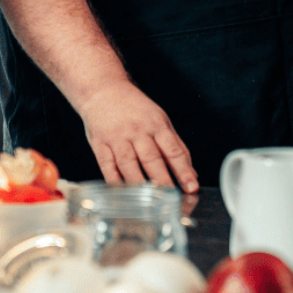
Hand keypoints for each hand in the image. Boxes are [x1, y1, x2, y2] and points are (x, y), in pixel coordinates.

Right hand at [79, 82, 198, 191]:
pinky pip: (108, 167)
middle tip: (172, 199)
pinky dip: (115, 182)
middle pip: (151, 159)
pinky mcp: (100, 144)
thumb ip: (175, 146)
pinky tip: (124, 194)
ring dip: (139, 184)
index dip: (184, 171)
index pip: (173, 150)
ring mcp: (117, 138)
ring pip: (129, 165)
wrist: (102, 89)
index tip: (191, 186)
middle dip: (163, 181)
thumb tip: (191, 172)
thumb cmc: (134, 107)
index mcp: (156, 124)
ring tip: (149, 202)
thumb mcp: (159, 119)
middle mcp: (137, 131)